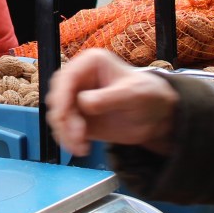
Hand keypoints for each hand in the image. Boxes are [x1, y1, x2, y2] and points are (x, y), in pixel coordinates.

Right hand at [45, 49, 178, 156]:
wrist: (157, 117)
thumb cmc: (148, 97)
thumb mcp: (133, 94)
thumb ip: (108, 98)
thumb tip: (83, 103)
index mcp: (89, 64)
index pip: (66, 77)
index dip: (61, 95)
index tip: (63, 115)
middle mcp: (78, 79)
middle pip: (56, 96)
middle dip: (63, 117)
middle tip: (79, 134)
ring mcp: (76, 99)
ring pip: (57, 114)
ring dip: (64, 132)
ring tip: (82, 146)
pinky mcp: (78, 117)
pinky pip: (64, 128)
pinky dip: (68, 140)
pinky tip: (82, 148)